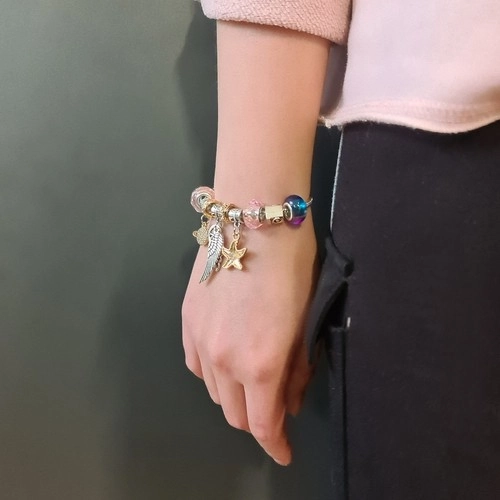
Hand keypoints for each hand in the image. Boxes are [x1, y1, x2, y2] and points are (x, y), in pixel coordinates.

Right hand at [182, 219, 317, 464]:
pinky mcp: (186, 322)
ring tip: (251, 377)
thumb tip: (291, 402)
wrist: (252, 217)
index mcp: (260, 363)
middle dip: (256, 419)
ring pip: (214, 391)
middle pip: (234, 413)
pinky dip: (212, 373)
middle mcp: (223, 360)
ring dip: (235, 395)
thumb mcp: (306, 319)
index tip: (284, 451)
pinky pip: (196, 366)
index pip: (262, 424)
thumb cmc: (292, 264)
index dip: (275, 445)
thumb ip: (298, 368)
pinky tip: (225, 358)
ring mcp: (199, 341)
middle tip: (274, 405)